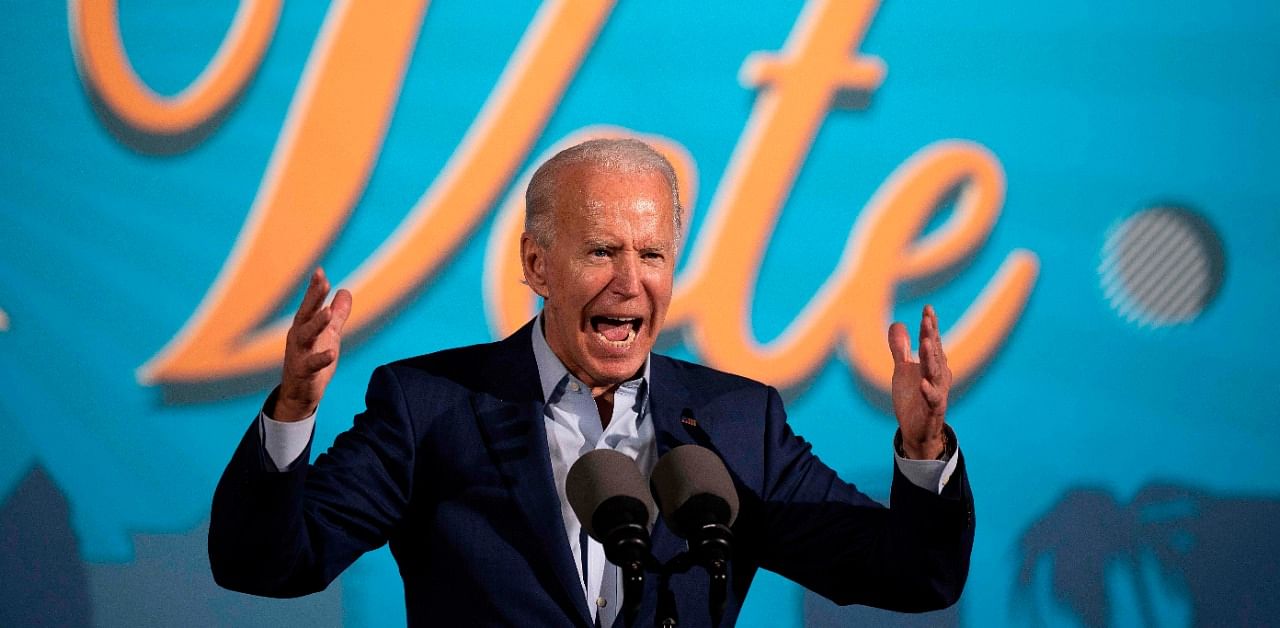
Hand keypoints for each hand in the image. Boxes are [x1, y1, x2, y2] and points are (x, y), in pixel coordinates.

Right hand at [274, 268, 352, 420]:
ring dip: (317, 324)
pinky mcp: (303, 373)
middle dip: (313, 297)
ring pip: (306, 336)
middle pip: (305, 314)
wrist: (299, 394)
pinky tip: (331, 352)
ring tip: (327, 312)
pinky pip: (312, 365)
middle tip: (323, 281)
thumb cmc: (312, 361)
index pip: (310, 305)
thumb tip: (345, 291)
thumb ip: (337, 315)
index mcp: (304, 327)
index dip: (314, 289)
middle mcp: (298, 338)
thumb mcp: (329, 335)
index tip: (320, 271)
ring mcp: (299, 355)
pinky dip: (321, 358)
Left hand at [887, 305, 951, 458]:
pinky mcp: (933, 409)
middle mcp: (938, 376)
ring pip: (934, 372)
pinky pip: (932, 399)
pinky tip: (922, 382)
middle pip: (934, 352)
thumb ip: (900, 348)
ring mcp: (937, 392)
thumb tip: (897, 323)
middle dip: (930, 335)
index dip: (930, 325)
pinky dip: (928, 391)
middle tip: (927, 319)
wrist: (916, 429)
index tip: (927, 308)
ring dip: (930, 357)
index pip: (931, 341)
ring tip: (925, 342)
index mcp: (932, 364)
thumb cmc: (912, 397)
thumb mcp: (902, 370)